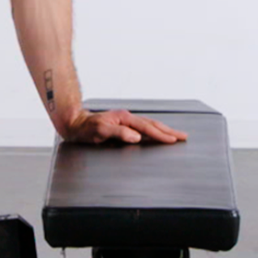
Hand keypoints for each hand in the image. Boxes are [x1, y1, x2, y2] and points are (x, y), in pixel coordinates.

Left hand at [60, 109, 188, 144]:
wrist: (74, 123)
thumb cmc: (85, 129)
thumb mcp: (100, 131)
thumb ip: (119, 133)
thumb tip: (136, 136)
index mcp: (125, 118)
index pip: (147, 128)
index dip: (161, 135)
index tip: (173, 140)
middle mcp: (127, 118)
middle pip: (152, 124)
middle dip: (169, 131)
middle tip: (183, 136)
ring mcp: (126, 120)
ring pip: (149, 125)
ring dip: (163, 130)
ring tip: (175, 135)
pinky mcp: (123, 124)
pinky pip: (143, 127)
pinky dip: (154, 130)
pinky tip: (156, 134)